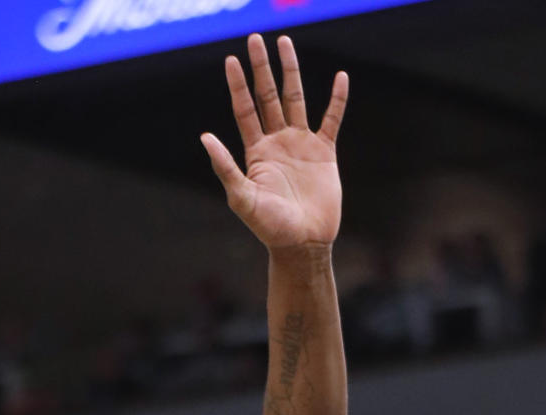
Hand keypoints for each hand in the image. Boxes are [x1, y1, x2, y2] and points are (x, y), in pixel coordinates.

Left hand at [201, 34, 346, 249]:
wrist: (303, 244)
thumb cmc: (270, 228)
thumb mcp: (242, 199)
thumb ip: (225, 168)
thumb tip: (205, 137)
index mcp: (256, 152)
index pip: (244, 110)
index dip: (238, 85)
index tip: (231, 60)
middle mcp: (277, 143)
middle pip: (267, 96)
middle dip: (261, 68)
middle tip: (256, 39)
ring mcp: (301, 145)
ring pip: (295, 99)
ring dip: (291, 72)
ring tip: (285, 43)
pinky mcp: (324, 153)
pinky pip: (331, 120)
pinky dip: (337, 100)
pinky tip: (340, 78)